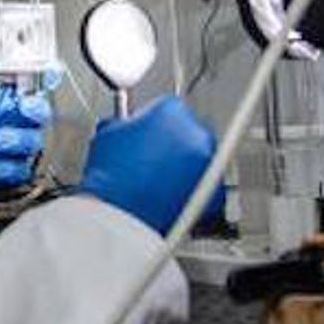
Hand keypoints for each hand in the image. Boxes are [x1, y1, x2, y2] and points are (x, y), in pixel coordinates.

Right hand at [80, 96, 217, 235]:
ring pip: (198, 160)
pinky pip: (205, 187)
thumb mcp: (106, 135)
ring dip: (183, 168)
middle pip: (187, 132)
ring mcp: (209, 162)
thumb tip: (123, 127)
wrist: (121, 215)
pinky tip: (169, 197)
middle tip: (150, 160)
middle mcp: (197, 132)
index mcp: (172, 110)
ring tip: (156, 181)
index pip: (166, 108)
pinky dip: (191, 191)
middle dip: (172, 144)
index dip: (151, 123)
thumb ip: (122, 124)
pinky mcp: (217, 192)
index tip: (145, 135)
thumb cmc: (112, 176)